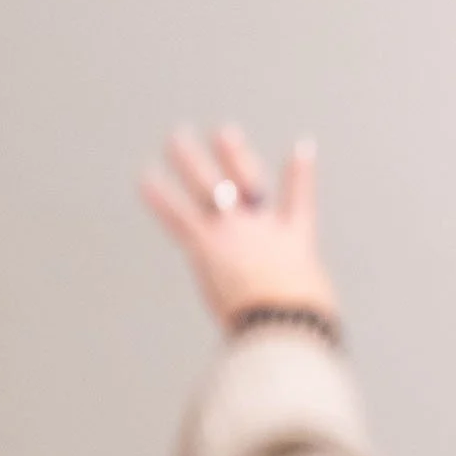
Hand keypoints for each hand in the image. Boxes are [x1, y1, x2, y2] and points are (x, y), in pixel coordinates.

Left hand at [140, 127, 337, 329]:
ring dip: (191, 159)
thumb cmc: (304, 321)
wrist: (284, 323)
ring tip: (177, 136)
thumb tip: (298, 321)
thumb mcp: (310, 305)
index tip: (300, 147)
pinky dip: (161, 198)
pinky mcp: (207, 248)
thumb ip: (296, 300)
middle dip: (236, 155)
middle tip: (225, 132)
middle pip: (248, 182)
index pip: (300, 198)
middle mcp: (262, 228)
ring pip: (210, 187)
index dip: (301, 172)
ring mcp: (233, 234)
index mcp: (295, 240)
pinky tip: (145, 178)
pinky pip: (179, 217)